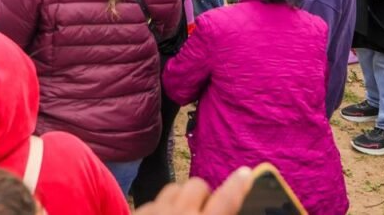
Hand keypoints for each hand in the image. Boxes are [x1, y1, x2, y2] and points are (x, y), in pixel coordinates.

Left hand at [134, 168, 250, 214]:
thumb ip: (219, 214)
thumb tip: (224, 206)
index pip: (227, 199)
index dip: (238, 185)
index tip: (245, 172)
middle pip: (198, 186)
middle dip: (203, 196)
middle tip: (204, 212)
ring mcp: (156, 212)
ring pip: (174, 189)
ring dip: (181, 200)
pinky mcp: (138, 212)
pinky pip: (152, 202)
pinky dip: (159, 210)